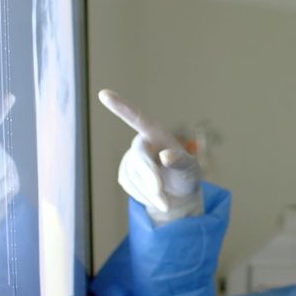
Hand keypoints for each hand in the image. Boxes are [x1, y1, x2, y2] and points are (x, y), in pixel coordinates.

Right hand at [99, 89, 202, 223]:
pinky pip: (132, 188)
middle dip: (151, 179)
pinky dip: (146, 197)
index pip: (137, 118)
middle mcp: (141, 143)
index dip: (121, 107)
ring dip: (153, 193)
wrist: (178, 194)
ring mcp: (130, 159)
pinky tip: (155, 196)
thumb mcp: (191, 169)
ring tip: (167, 200)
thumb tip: (165, 156)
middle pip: (140, 159)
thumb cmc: (186, 174)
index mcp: (157, 133)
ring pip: (136, 178)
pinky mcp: (124, 175)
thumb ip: (181, 161)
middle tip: (162, 198)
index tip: (104, 94)